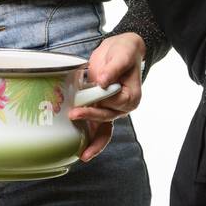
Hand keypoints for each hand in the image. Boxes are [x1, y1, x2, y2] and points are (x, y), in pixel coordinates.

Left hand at [69, 32, 145, 162]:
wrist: (120, 50)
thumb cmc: (124, 52)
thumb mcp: (121, 56)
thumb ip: (113, 69)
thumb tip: (104, 81)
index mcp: (131, 97)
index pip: (114, 102)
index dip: (99, 101)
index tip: (85, 98)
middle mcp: (122, 107)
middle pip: (106, 119)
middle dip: (90, 120)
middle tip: (74, 115)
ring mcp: (110, 109)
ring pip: (103, 130)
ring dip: (93, 143)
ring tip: (83, 156)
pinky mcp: (100, 108)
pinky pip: (95, 126)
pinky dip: (88, 137)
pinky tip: (79, 148)